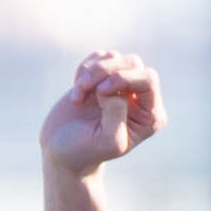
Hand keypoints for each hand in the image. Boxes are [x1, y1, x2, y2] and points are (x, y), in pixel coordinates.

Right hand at [39, 49, 163, 179]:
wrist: (61, 153)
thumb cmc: (84, 152)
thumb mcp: (107, 141)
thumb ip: (117, 113)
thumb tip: (113, 88)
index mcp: (149, 115)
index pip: (148, 79)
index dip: (124, 78)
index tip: (100, 93)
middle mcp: (140, 98)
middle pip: (132, 63)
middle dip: (105, 72)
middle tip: (82, 89)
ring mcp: (121, 86)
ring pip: (114, 58)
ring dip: (91, 72)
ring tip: (77, 96)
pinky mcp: (103, 78)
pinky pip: (99, 57)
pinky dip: (84, 69)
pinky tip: (77, 92)